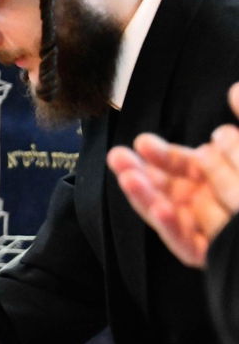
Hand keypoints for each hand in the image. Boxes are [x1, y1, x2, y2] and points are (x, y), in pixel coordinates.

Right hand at [107, 82, 238, 268]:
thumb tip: (234, 89)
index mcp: (216, 180)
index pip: (182, 165)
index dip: (161, 154)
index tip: (143, 142)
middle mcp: (206, 205)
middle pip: (164, 188)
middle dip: (139, 171)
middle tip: (117, 157)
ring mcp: (205, 230)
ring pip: (166, 214)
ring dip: (144, 196)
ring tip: (129, 177)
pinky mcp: (209, 254)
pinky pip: (185, 243)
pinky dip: (170, 227)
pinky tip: (162, 208)